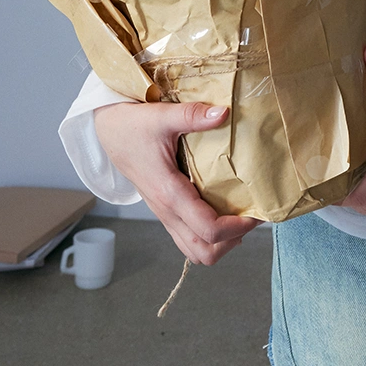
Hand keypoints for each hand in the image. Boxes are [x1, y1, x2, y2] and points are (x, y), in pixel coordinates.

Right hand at [93, 100, 259, 264]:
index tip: (256, 213)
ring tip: (239, 220)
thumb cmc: (133, 125)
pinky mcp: (164, 211)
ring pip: (194, 251)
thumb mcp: (162, 116)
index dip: (237, 227)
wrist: (109, 132)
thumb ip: (193, 116)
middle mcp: (166, 210)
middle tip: (251, 218)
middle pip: (203, 252)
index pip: (208, 229)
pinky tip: (222, 213)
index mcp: (169, 193)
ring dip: (220, 244)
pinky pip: (187, 238)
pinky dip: (208, 236)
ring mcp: (164, 214)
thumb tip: (224, 113)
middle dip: (231, 241)